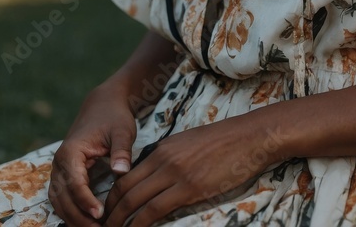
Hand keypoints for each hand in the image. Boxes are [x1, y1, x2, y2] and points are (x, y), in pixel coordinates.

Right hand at [49, 84, 137, 226]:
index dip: (86, 202)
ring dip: (74, 218)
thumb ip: (121, 150)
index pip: (75, 184)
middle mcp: (59, 163)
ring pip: (60, 202)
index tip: (100, 215)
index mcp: (71, 152)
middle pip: (64, 198)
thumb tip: (121, 171)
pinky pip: (62, 198)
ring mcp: (59, 170)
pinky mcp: (64, 174)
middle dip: (79, 217)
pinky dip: (71, 211)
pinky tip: (87, 221)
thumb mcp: (122, 130)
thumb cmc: (114, 116)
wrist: (103, 104)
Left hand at [102, 113, 284, 226]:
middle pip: (124, 190)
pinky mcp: (189, 188)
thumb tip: (157, 178)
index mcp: (162, 149)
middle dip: (110, 214)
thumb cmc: (225, 143)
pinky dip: (139, 225)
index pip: (126, 176)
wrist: (249, 137)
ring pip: (135, 202)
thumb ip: (171, 159)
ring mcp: (175, 174)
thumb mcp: (190, 145)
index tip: (106, 215)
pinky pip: (154, 210)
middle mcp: (163, 160)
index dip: (112, 199)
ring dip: (120, 222)